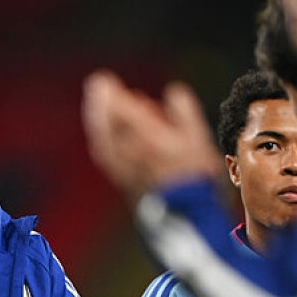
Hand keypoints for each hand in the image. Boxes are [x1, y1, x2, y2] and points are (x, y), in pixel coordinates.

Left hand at [82, 71, 221, 206]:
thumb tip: (174, 91)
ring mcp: (124, 169)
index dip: (109, 93)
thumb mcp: (200, 139)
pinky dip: (102, 140)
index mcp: (147, 137)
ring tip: (96, 109)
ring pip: (102, 140)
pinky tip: (104, 138)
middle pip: (105, 124)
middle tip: (96, 88)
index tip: (101, 79)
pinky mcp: (124, 183)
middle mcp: (130, 152)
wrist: (188, 217)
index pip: (120, 110)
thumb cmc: (198, 177)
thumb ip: (184, 112)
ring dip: (97, 121)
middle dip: (98, 104)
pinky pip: (106, 156)